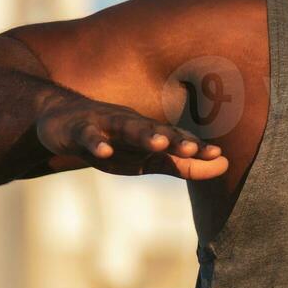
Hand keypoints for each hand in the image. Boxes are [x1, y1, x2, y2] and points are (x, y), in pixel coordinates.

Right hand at [36, 95, 228, 180]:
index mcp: (150, 133)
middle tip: (192, 148)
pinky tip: (105, 151)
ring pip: (126, 128)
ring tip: (158, 143)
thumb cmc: (114, 143)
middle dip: (174, 140)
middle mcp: (133, 125)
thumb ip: (184, 165)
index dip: (195, 148)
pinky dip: (97, 143)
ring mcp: (106, 125)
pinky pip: (89, 136)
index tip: (217, 155)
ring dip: (143, 135)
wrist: (62, 122)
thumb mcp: (147, 159)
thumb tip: (225, 165)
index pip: (176, 140)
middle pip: (156, 131)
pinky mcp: (79, 130)